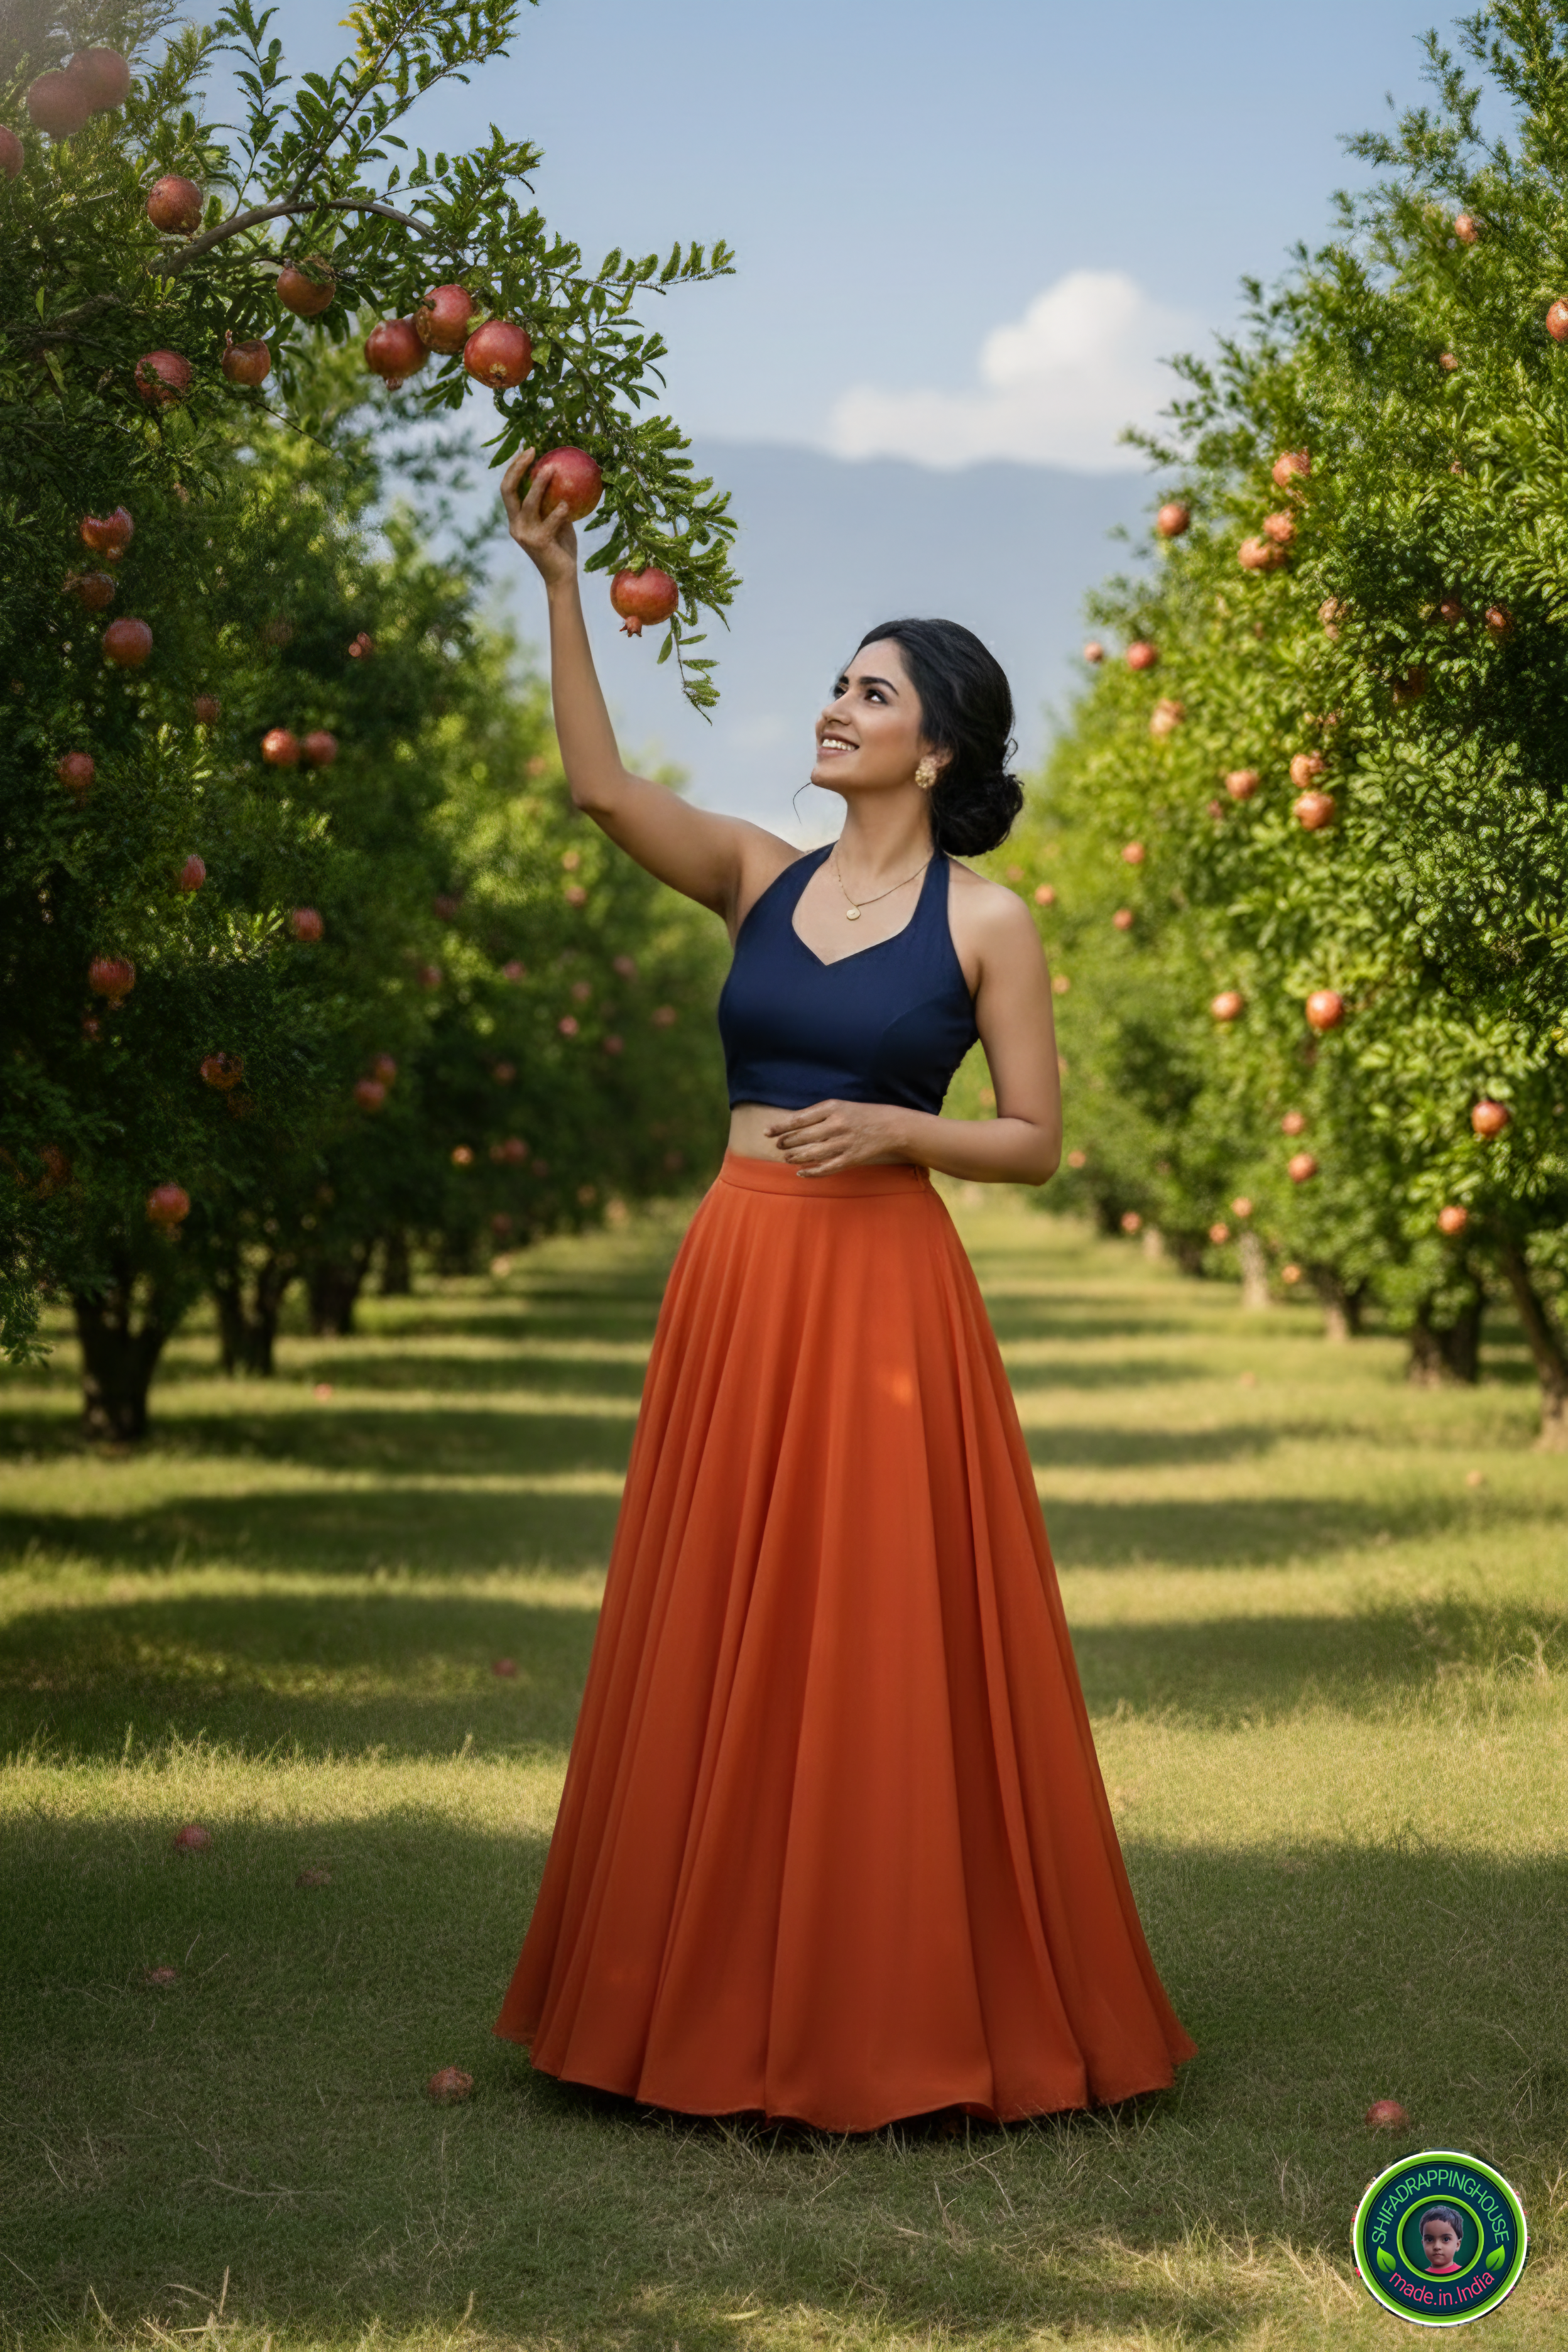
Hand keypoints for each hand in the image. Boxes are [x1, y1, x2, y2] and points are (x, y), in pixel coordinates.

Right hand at [501, 447, 576, 587]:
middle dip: (517, 468)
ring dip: (540, 484)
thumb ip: (554, 503)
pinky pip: (549, 522)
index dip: (513, 468)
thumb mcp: (556, 521)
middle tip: (533, 452)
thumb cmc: (561, 547)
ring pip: (528, 503)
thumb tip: (565, 476)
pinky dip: (558, 512)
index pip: (508, 488)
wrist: (562, 576)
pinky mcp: (538, 543)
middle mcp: (516, 525)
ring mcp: (525, 534)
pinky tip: (567, 505)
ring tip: (552, 469)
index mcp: (516, 519)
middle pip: (508, 490)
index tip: (527, 450)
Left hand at [764, 1099, 911, 1175]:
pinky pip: (825, 1168)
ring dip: (795, 1157)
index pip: (798, 1119)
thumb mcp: (839, 1106)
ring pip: (811, 1154)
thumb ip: (817, 1114)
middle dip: (786, 1143)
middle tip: (778, 1145)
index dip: (780, 1127)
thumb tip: (791, 1124)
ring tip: (787, 1158)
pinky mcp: (850, 1159)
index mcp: (832, 1108)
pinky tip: (801, 1172)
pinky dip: (811, 1172)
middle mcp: (836, 1125)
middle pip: (802, 1137)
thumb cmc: (860, 1115)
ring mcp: (843, 1143)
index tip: (767, 1132)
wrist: (890, 1126)